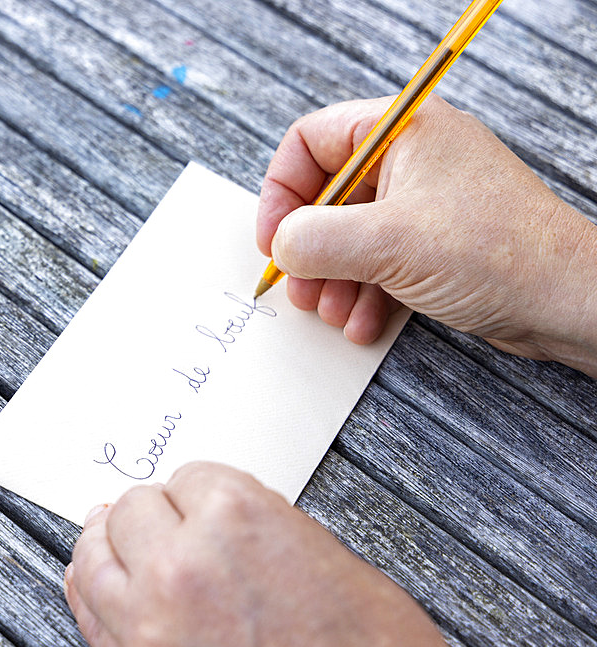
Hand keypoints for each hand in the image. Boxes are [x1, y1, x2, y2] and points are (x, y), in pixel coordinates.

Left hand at [64, 462, 455, 646]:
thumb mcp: (325, 556)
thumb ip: (259, 525)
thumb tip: (218, 521)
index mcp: (236, 517)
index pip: (188, 476)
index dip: (198, 492)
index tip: (198, 501)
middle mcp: (183, 564)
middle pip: (133, 508)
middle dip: (155, 513)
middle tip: (167, 522)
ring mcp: (151, 622)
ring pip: (96, 555)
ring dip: (110, 543)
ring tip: (113, 537)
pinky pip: (88, 612)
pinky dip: (90, 588)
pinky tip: (93, 577)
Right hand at [257, 94, 596, 376]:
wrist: (567, 301)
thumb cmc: (495, 253)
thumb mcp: (385, 242)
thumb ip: (315, 239)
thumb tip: (281, 246)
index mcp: (401, 130)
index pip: (311, 141)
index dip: (282, 190)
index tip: (273, 238)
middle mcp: (411, 159)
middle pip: (327, 194)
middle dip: (308, 247)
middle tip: (298, 285)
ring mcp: (424, 203)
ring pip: (350, 234)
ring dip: (333, 278)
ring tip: (331, 311)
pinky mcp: (435, 243)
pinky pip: (378, 262)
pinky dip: (363, 292)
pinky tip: (364, 321)